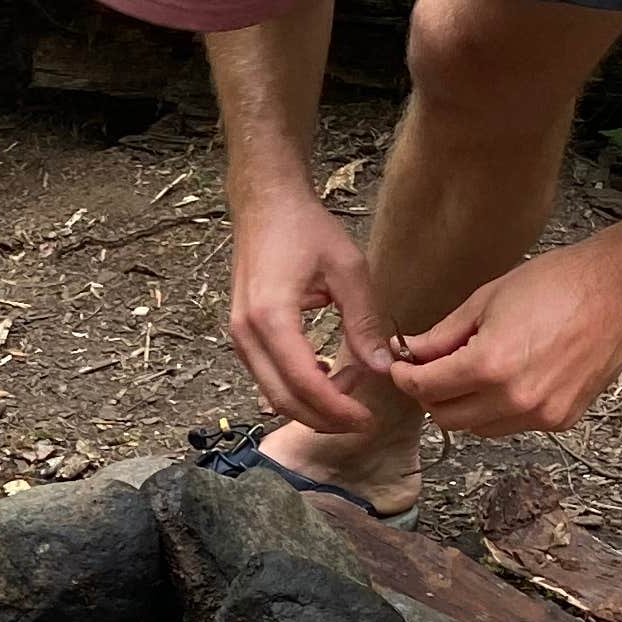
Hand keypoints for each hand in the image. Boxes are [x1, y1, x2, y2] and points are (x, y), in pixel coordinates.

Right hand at [229, 189, 395, 435]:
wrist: (265, 203)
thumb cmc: (306, 227)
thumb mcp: (348, 269)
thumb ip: (365, 321)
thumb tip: (382, 367)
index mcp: (272, 316)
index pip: (305, 382)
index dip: (338, 408)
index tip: (369, 417)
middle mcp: (246, 332)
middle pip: (283, 399)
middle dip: (325, 418)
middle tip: (363, 418)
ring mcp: (239, 335)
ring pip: (271, 394)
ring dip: (310, 406)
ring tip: (350, 394)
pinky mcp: (242, 334)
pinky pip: (266, 377)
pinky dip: (296, 390)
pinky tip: (327, 377)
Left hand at [389, 234, 621, 437]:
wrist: (620, 291)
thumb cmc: (557, 284)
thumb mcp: (486, 300)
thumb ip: (443, 335)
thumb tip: (410, 352)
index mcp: (489, 366)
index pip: (425, 388)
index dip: (405, 377)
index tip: (401, 366)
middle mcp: (514, 400)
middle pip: (448, 418)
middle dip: (431, 395)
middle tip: (431, 369)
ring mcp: (541, 415)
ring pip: (480, 428)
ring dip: (465, 406)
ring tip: (472, 371)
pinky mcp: (562, 420)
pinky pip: (514, 425)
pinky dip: (500, 409)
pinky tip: (509, 377)